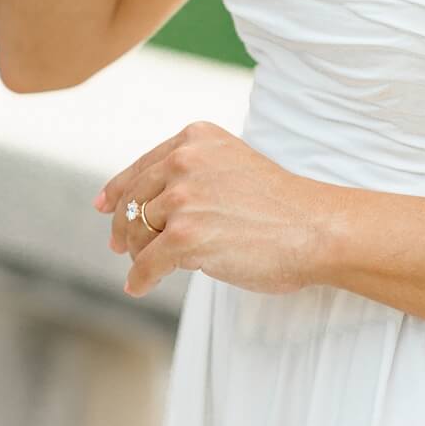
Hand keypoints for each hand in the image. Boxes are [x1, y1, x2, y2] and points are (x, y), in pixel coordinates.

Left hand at [95, 121, 319, 298]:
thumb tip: (139, 204)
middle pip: (134, 199)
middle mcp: (184, 162)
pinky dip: (140, 277)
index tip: (104, 207)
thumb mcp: (231, 167)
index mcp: (194, 140)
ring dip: (140, 252)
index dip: (118, 190)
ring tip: (149, 266)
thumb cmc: (282, 206)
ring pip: (139, 231)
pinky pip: (147, 262)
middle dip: (124, 225)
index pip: (143, 167)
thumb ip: (191, 174)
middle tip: (119, 245)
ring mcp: (183, 198)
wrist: (320, 229)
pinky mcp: (185, 236)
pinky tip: (138, 286)